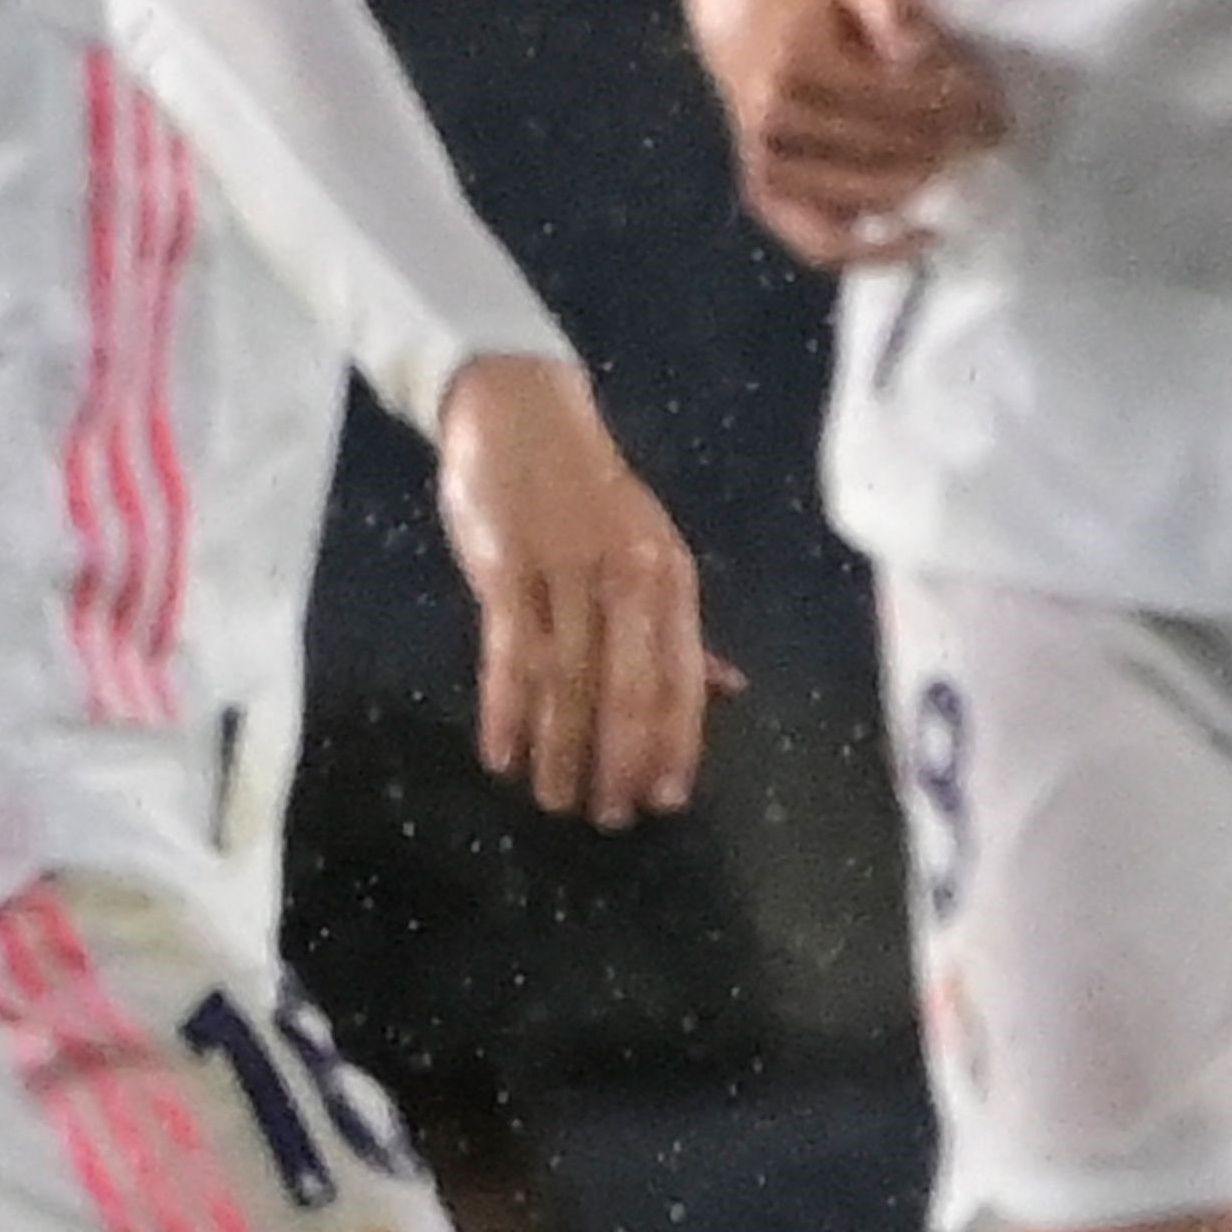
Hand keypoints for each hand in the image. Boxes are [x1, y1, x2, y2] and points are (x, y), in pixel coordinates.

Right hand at [432, 353, 727, 824]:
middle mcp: (628, 575)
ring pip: (569, 679)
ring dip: (562, 749)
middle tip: (608, 817)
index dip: (676, 742)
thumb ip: (676, 627)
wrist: (522, 414)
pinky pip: (510, 653)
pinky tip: (503, 754)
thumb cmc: (585, 496)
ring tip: (554, 799)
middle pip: (630, 687)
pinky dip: (508, 710)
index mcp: (670, 575)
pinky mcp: (509, 566)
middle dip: (620, 760)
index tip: (665, 800)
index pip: (682, 675)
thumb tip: (729, 690)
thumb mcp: (646, 551)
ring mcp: (567, 568)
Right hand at [698, 0, 1009, 268]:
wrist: (751, 26)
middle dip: (955, 139)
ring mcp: (768, 163)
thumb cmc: (821, 8)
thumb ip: (894, 8)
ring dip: (931, 178)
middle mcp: (776, 120)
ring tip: (967, 159)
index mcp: (798, 64)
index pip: (897, 96)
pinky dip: (877, 251)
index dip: (955, 104)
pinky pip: (824, 243)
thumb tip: (921, 55)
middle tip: (997, 133)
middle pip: (891, 145)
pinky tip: (923, 236)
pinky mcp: (766, 197)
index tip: (997, 107)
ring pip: (873, 189)